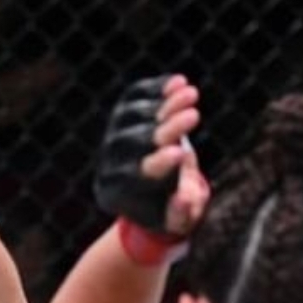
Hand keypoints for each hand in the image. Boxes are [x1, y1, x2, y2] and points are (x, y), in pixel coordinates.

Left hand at [94, 74, 207, 235]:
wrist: (155, 187)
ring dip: (165, 104)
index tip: (181, 152)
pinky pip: (134, 97)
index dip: (158, 164)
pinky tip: (179, 81)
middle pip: (134, 142)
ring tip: (192, 93)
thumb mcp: (177, 220)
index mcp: (115, 194)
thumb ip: (181, 213)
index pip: (133, 177)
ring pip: (133, 115)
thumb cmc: (168, 208)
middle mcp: (107, 163)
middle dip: (167, 129)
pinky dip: (156, 88)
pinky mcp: (121, 116)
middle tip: (195, 116)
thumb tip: (184, 199)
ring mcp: (111, 137)